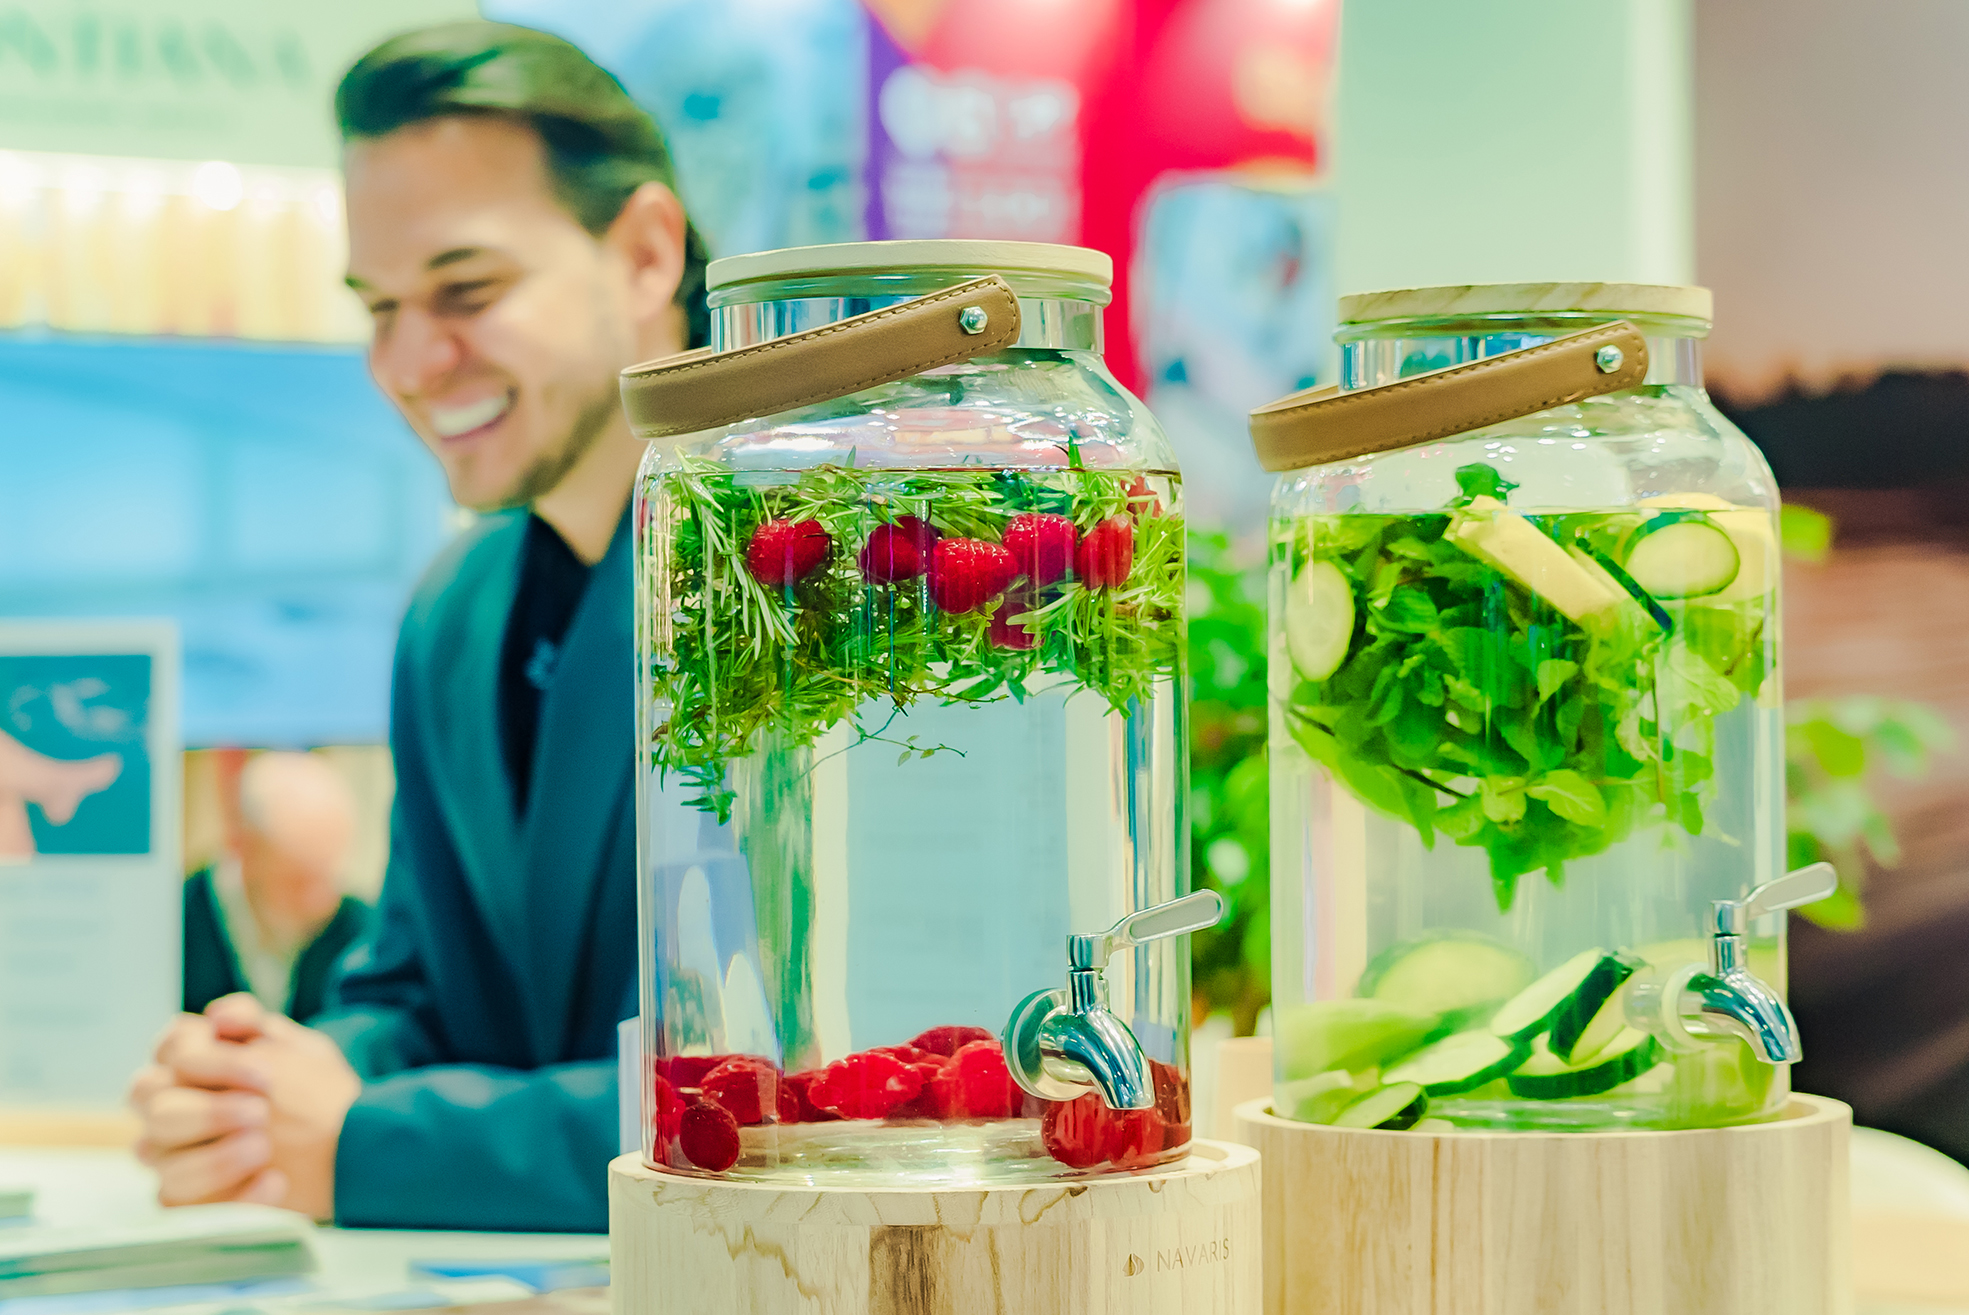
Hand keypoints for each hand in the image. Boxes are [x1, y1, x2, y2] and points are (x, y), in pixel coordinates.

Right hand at [132, 995, 361, 1219]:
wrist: (353, 1142)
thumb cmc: (315, 1091)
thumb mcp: (298, 1048)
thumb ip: (256, 1025)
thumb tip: (217, 1017)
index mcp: (191, 1063)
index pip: (170, 1048)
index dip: (212, 1060)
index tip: (265, 1074)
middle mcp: (170, 1106)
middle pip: (150, 1101)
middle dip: (207, 1109)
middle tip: (259, 1114)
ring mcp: (173, 1153)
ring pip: (153, 1156)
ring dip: (211, 1155)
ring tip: (263, 1149)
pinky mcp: (190, 1198)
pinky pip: (177, 1204)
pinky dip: (231, 1195)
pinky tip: (273, 1183)